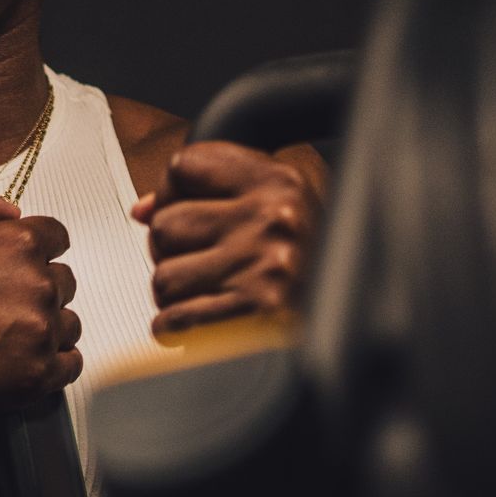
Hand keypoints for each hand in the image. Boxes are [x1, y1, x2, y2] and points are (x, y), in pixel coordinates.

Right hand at [0, 171, 80, 418]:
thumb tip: (8, 208)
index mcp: (16, 242)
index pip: (55, 236)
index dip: (29, 248)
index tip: (7, 265)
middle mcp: (36, 286)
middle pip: (62, 280)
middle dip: (33, 286)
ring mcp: (38, 334)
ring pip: (67, 322)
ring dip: (43, 324)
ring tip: (0, 331)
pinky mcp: (33, 377)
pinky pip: (69, 366)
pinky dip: (51, 362)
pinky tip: (18, 357)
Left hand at [133, 141, 321, 335]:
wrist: (353, 323)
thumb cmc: (310, 266)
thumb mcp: (277, 210)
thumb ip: (212, 197)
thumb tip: (142, 210)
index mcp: (278, 182)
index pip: (184, 166)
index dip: (171, 195)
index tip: (186, 215)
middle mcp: (273, 218)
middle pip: (165, 224)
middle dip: (171, 253)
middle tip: (203, 267)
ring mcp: (263, 267)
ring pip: (164, 277)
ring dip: (176, 296)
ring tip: (210, 297)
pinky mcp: (252, 316)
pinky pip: (173, 320)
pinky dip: (177, 330)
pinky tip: (205, 325)